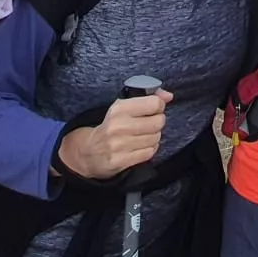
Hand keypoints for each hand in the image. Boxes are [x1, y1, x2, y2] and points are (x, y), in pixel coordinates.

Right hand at [56, 89, 170, 179]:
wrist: (88, 152)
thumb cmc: (110, 126)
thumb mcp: (122, 107)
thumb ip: (147, 98)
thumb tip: (169, 96)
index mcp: (119, 109)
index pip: (154, 104)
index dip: (159, 106)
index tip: (154, 109)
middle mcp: (119, 126)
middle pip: (158, 122)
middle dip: (158, 122)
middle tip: (150, 123)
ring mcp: (120, 145)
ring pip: (155, 138)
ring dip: (154, 137)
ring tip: (143, 136)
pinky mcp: (121, 161)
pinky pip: (149, 153)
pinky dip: (149, 149)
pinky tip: (140, 146)